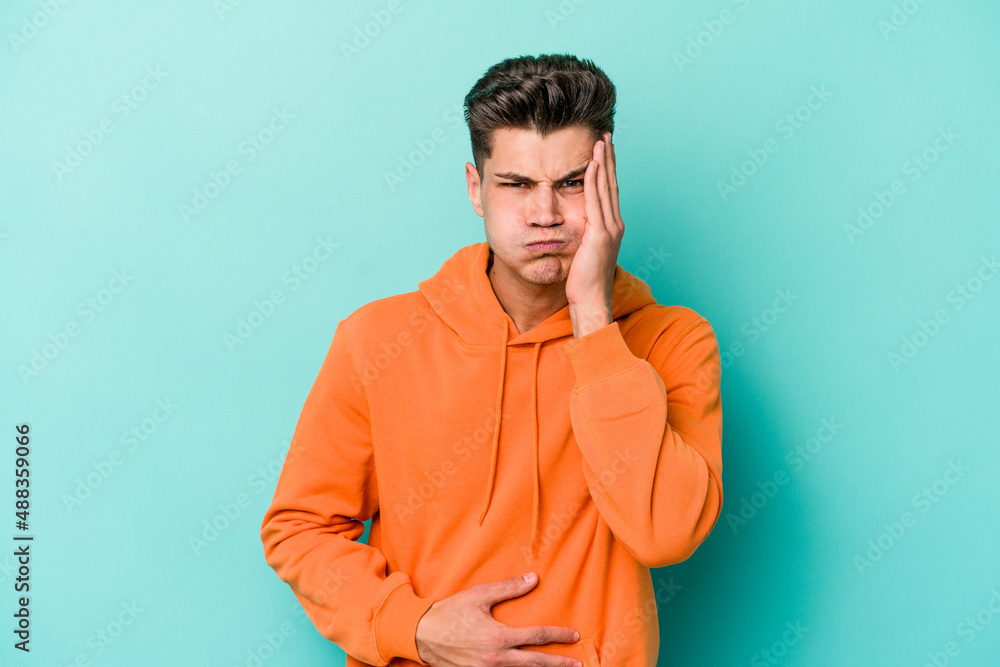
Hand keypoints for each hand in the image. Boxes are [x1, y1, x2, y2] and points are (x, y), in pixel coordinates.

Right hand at [414, 572, 581, 666]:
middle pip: (536, 664)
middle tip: (578, 664)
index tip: (574, 635)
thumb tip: (534, 578)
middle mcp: (496, 659)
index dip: (558, 636)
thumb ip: (508, 588)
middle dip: (559, 664)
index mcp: (499, 637)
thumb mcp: (479, 595)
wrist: (421, 635)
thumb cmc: (450, 612)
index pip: (537, 637)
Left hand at [566, 131, 622, 336]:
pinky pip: (596, 200)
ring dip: (603, 162)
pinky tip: (593, 164)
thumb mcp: (584, 254)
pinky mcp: (600, 234)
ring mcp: (609, 229)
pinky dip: (595, 180)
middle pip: (611, 184)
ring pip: (606, 188)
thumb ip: (583, 238)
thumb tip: (575, 230)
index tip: (603, 151)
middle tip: (605, 136)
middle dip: (608, 159)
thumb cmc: (584, 283)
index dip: (607, 170)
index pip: (609, 192)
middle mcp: (614, 225)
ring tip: (600, 141)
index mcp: (611, 228)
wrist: (592, 301)